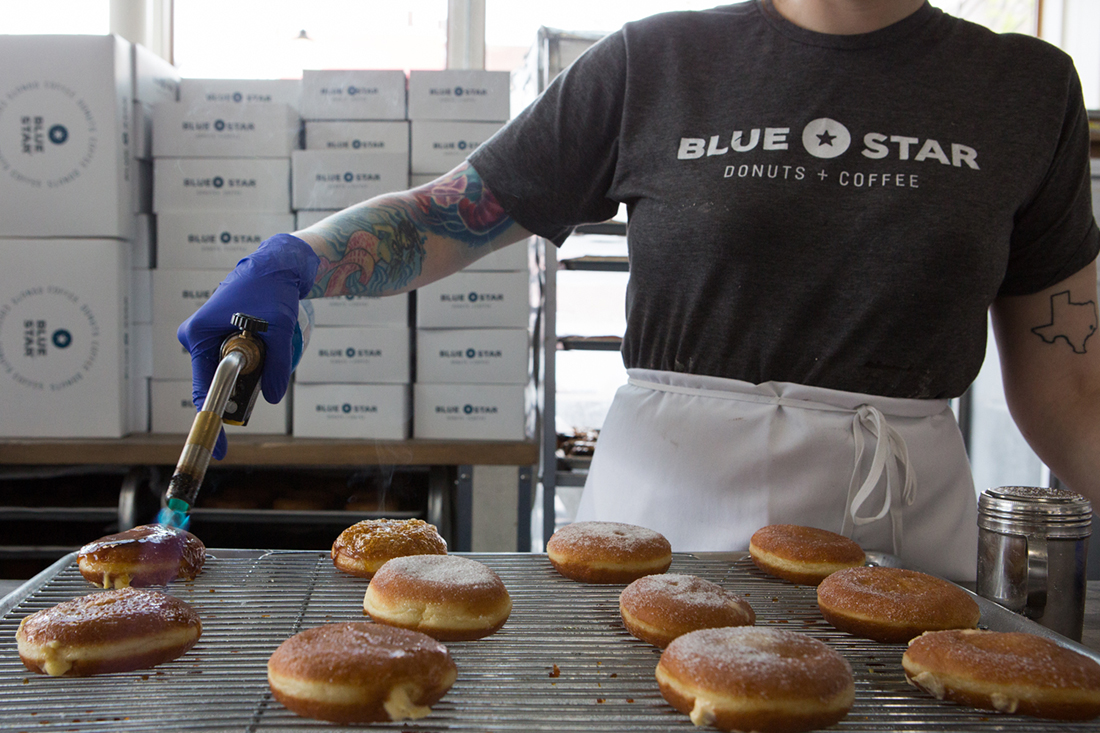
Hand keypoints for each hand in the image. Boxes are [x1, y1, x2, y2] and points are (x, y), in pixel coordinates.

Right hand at [177, 233, 319, 458]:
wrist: (276, 264)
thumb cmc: (271, 290)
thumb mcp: (280, 330)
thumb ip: (277, 366)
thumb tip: (273, 397)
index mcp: (198, 335)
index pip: (202, 390)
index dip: (212, 421)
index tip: (219, 450)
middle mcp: (197, 338)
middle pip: (218, 381)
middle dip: (242, 389)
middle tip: (269, 378)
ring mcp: (208, 337)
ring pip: (231, 371)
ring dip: (253, 370)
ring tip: (273, 342)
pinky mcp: (221, 335)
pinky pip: (235, 360)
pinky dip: (254, 362)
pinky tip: (270, 342)